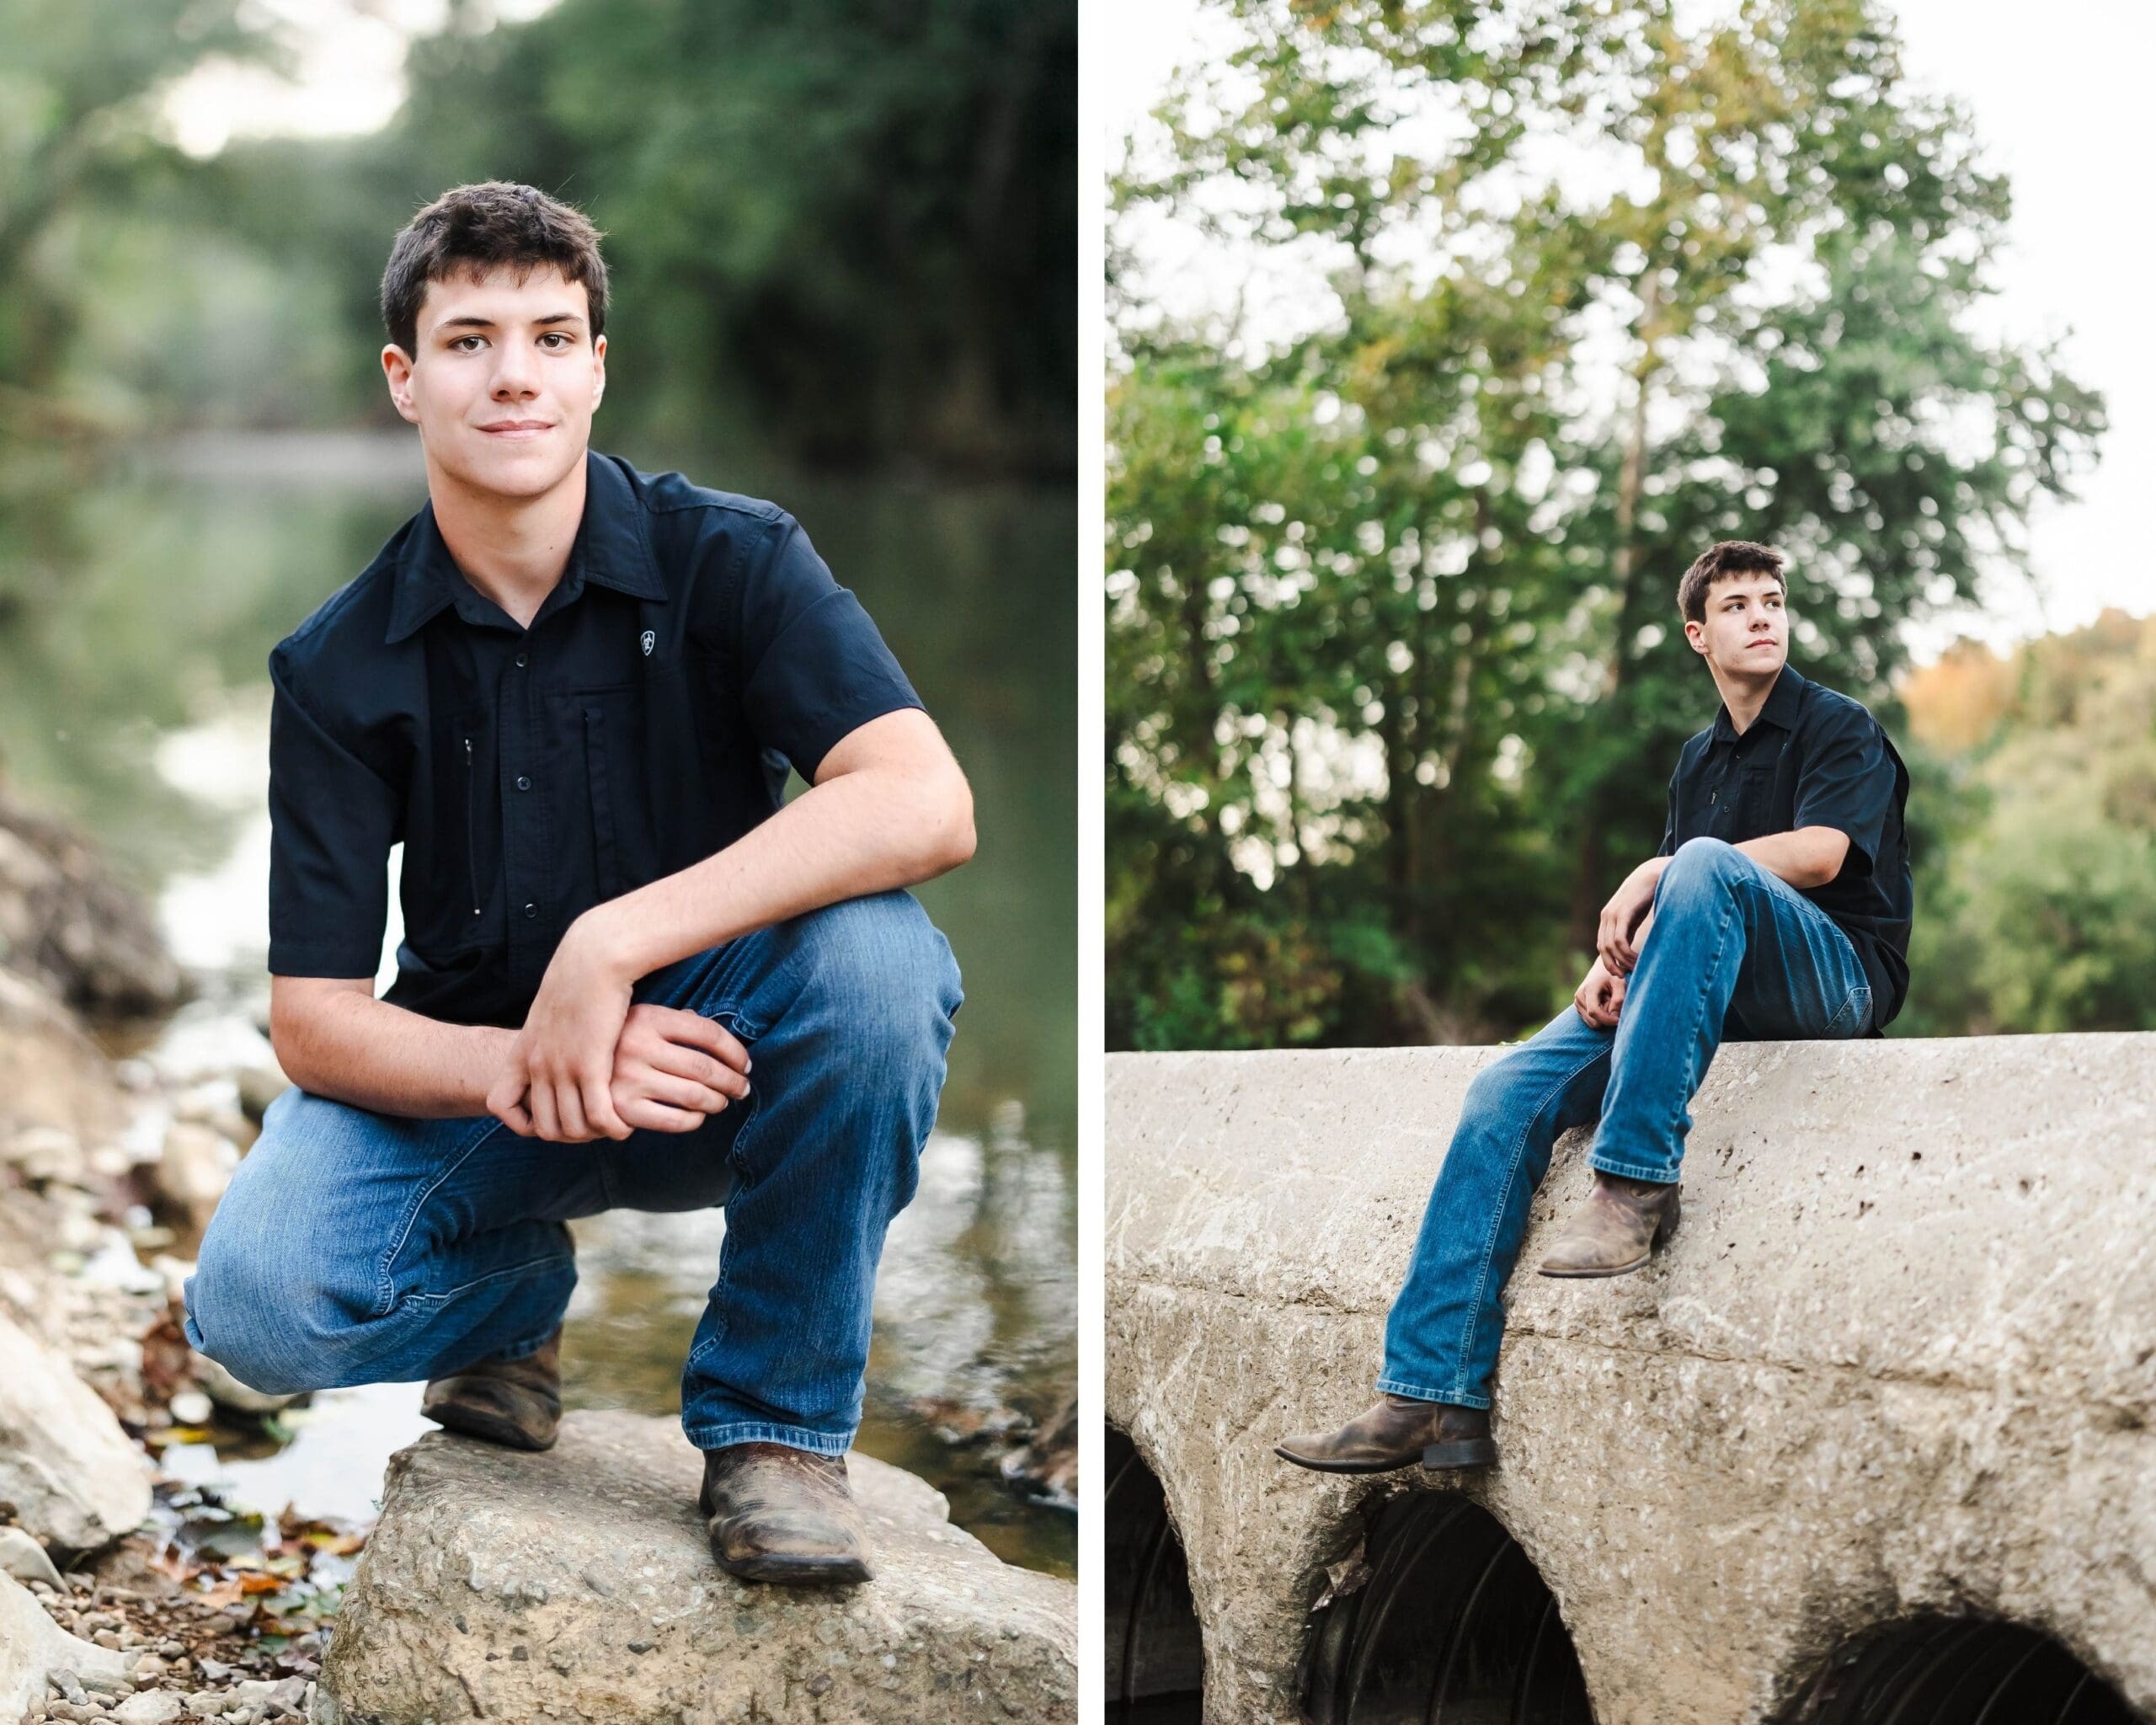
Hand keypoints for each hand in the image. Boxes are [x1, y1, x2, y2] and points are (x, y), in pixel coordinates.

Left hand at [488, 915, 636, 1140]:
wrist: (594, 957)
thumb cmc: (582, 978)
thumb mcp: (553, 1010)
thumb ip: (551, 1032)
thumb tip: (561, 1042)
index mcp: (524, 1051)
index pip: (499, 1104)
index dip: (521, 1121)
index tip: (550, 1114)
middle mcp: (538, 1065)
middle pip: (543, 1127)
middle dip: (569, 1136)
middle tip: (592, 1128)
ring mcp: (562, 1068)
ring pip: (570, 1128)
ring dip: (593, 1136)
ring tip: (611, 1127)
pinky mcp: (591, 1066)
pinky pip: (597, 1117)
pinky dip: (612, 1129)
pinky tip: (624, 1125)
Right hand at [606, 1003, 751, 1133]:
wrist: (567, 1062)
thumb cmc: (616, 1040)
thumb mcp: (643, 1019)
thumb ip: (679, 1024)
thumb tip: (721, 1043)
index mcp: (650, 1018)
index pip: (709, 1033)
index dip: (735, 1052)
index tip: (745, 1065)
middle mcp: (639, 1046)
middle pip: (705, 1067)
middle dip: (732, 1081)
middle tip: (743, 1088)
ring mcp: (629, 1078)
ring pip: (694, 1095)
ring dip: (718, 1102)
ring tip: (723, 1102)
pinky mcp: (621, 1108)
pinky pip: (673, 1120)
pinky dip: (694, 1120)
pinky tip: (697, 1116)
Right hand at [1574, 957, 1626, 1028]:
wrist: (1601, 969)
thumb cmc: (1612, 976)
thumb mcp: (1620, 984)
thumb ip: (1619, 999)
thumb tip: (1614, 1016)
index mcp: (1588, 989)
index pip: (1594, 1011)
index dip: (1607, 1019)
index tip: (1619, 1020)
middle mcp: (1579, 997)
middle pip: (1594, 1021)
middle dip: (1606, 1017)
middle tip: (1613, 1004)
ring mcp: (1577, 1003)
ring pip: (1593, 1023)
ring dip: (1603, 1017)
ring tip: (1608, 1002)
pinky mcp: (1579, 1008)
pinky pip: (1592, 1021)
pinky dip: (1599, 1016)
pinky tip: (1603, 1004)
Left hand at [1596, 863, 1662, 976]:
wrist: (1654, 874)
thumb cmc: (1648, 896)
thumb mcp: (1635, 916)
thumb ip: (1630, 930)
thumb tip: (1630, 950)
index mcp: (1608, 918)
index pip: (1602, 945)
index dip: (1609, 961)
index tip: (1621, 973)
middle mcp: (1607, 916)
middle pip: (1603, 948)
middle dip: (1613, 965)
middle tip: (1626, 976)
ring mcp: (1613, 914)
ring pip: (1611, 947)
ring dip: (1623, 961)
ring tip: (1637, 967)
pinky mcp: (1622, 913)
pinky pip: (1619, 940)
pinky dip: (1626, 953)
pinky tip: (1638, 958)